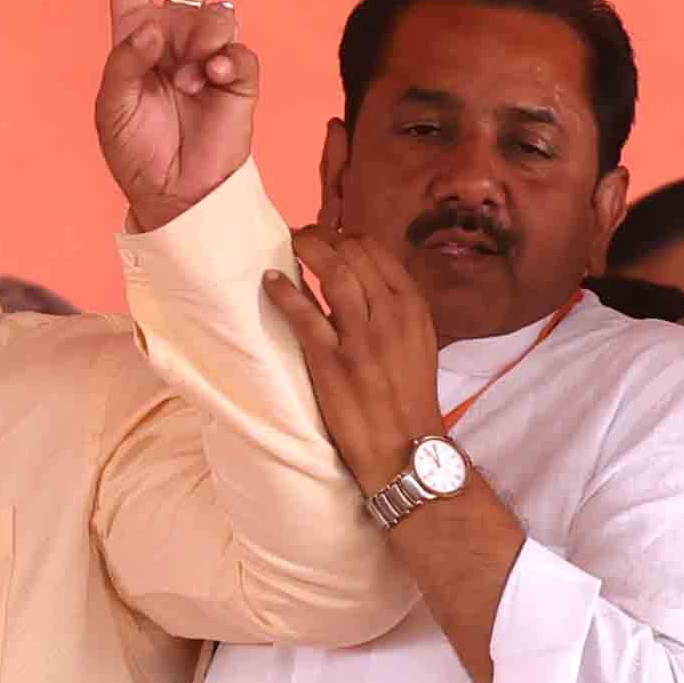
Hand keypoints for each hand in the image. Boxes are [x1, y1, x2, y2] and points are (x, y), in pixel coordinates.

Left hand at [95, 0, 256, 231]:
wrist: (176, 189)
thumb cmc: (135, 149)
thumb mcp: (112, 105)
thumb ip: (125, 60)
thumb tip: (153, 26)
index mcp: (135, 38)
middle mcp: (174, 36)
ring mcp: (208, 52)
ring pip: (216, 14)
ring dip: (199, 43)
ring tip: (188, 80)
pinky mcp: (238, 74)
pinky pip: (235, 48)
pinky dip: (220, 63)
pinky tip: (208, 81)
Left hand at [267, 227, 448, 490]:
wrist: (406, 448)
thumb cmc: (406, 396)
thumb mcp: (414, 343)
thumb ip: (390, 310)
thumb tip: (358, 280)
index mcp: (413, 308)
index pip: (378, 252)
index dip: (347, 235)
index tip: (328, 234)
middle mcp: (392, 315)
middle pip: (353, 253)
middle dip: (322, 236)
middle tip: (301, 235)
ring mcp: (362, 337)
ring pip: (333, 272)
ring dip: (304, 248)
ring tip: (286, 243)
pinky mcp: (332, 361)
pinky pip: (304, 313)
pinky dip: (284, 290)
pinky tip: (269, 280)